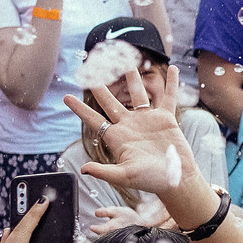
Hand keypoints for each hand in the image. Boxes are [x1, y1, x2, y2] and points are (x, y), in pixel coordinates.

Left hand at [64, 70, 203, 199]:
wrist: (176, 180)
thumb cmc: (150, 181)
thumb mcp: (125, 176)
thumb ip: (105, 172)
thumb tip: (83, 170)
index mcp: (117, 138)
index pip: (94, 120)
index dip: (80, 109)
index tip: (66, 97)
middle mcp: (130, 126)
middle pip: (111, 101)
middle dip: (101, 86)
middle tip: (92, 69)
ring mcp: (147, 120)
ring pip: (138, 94)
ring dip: (133, 78)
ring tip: (128, 61)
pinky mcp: (165, 119)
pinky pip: (168, 97)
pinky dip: (171, 83)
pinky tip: (172, 69)